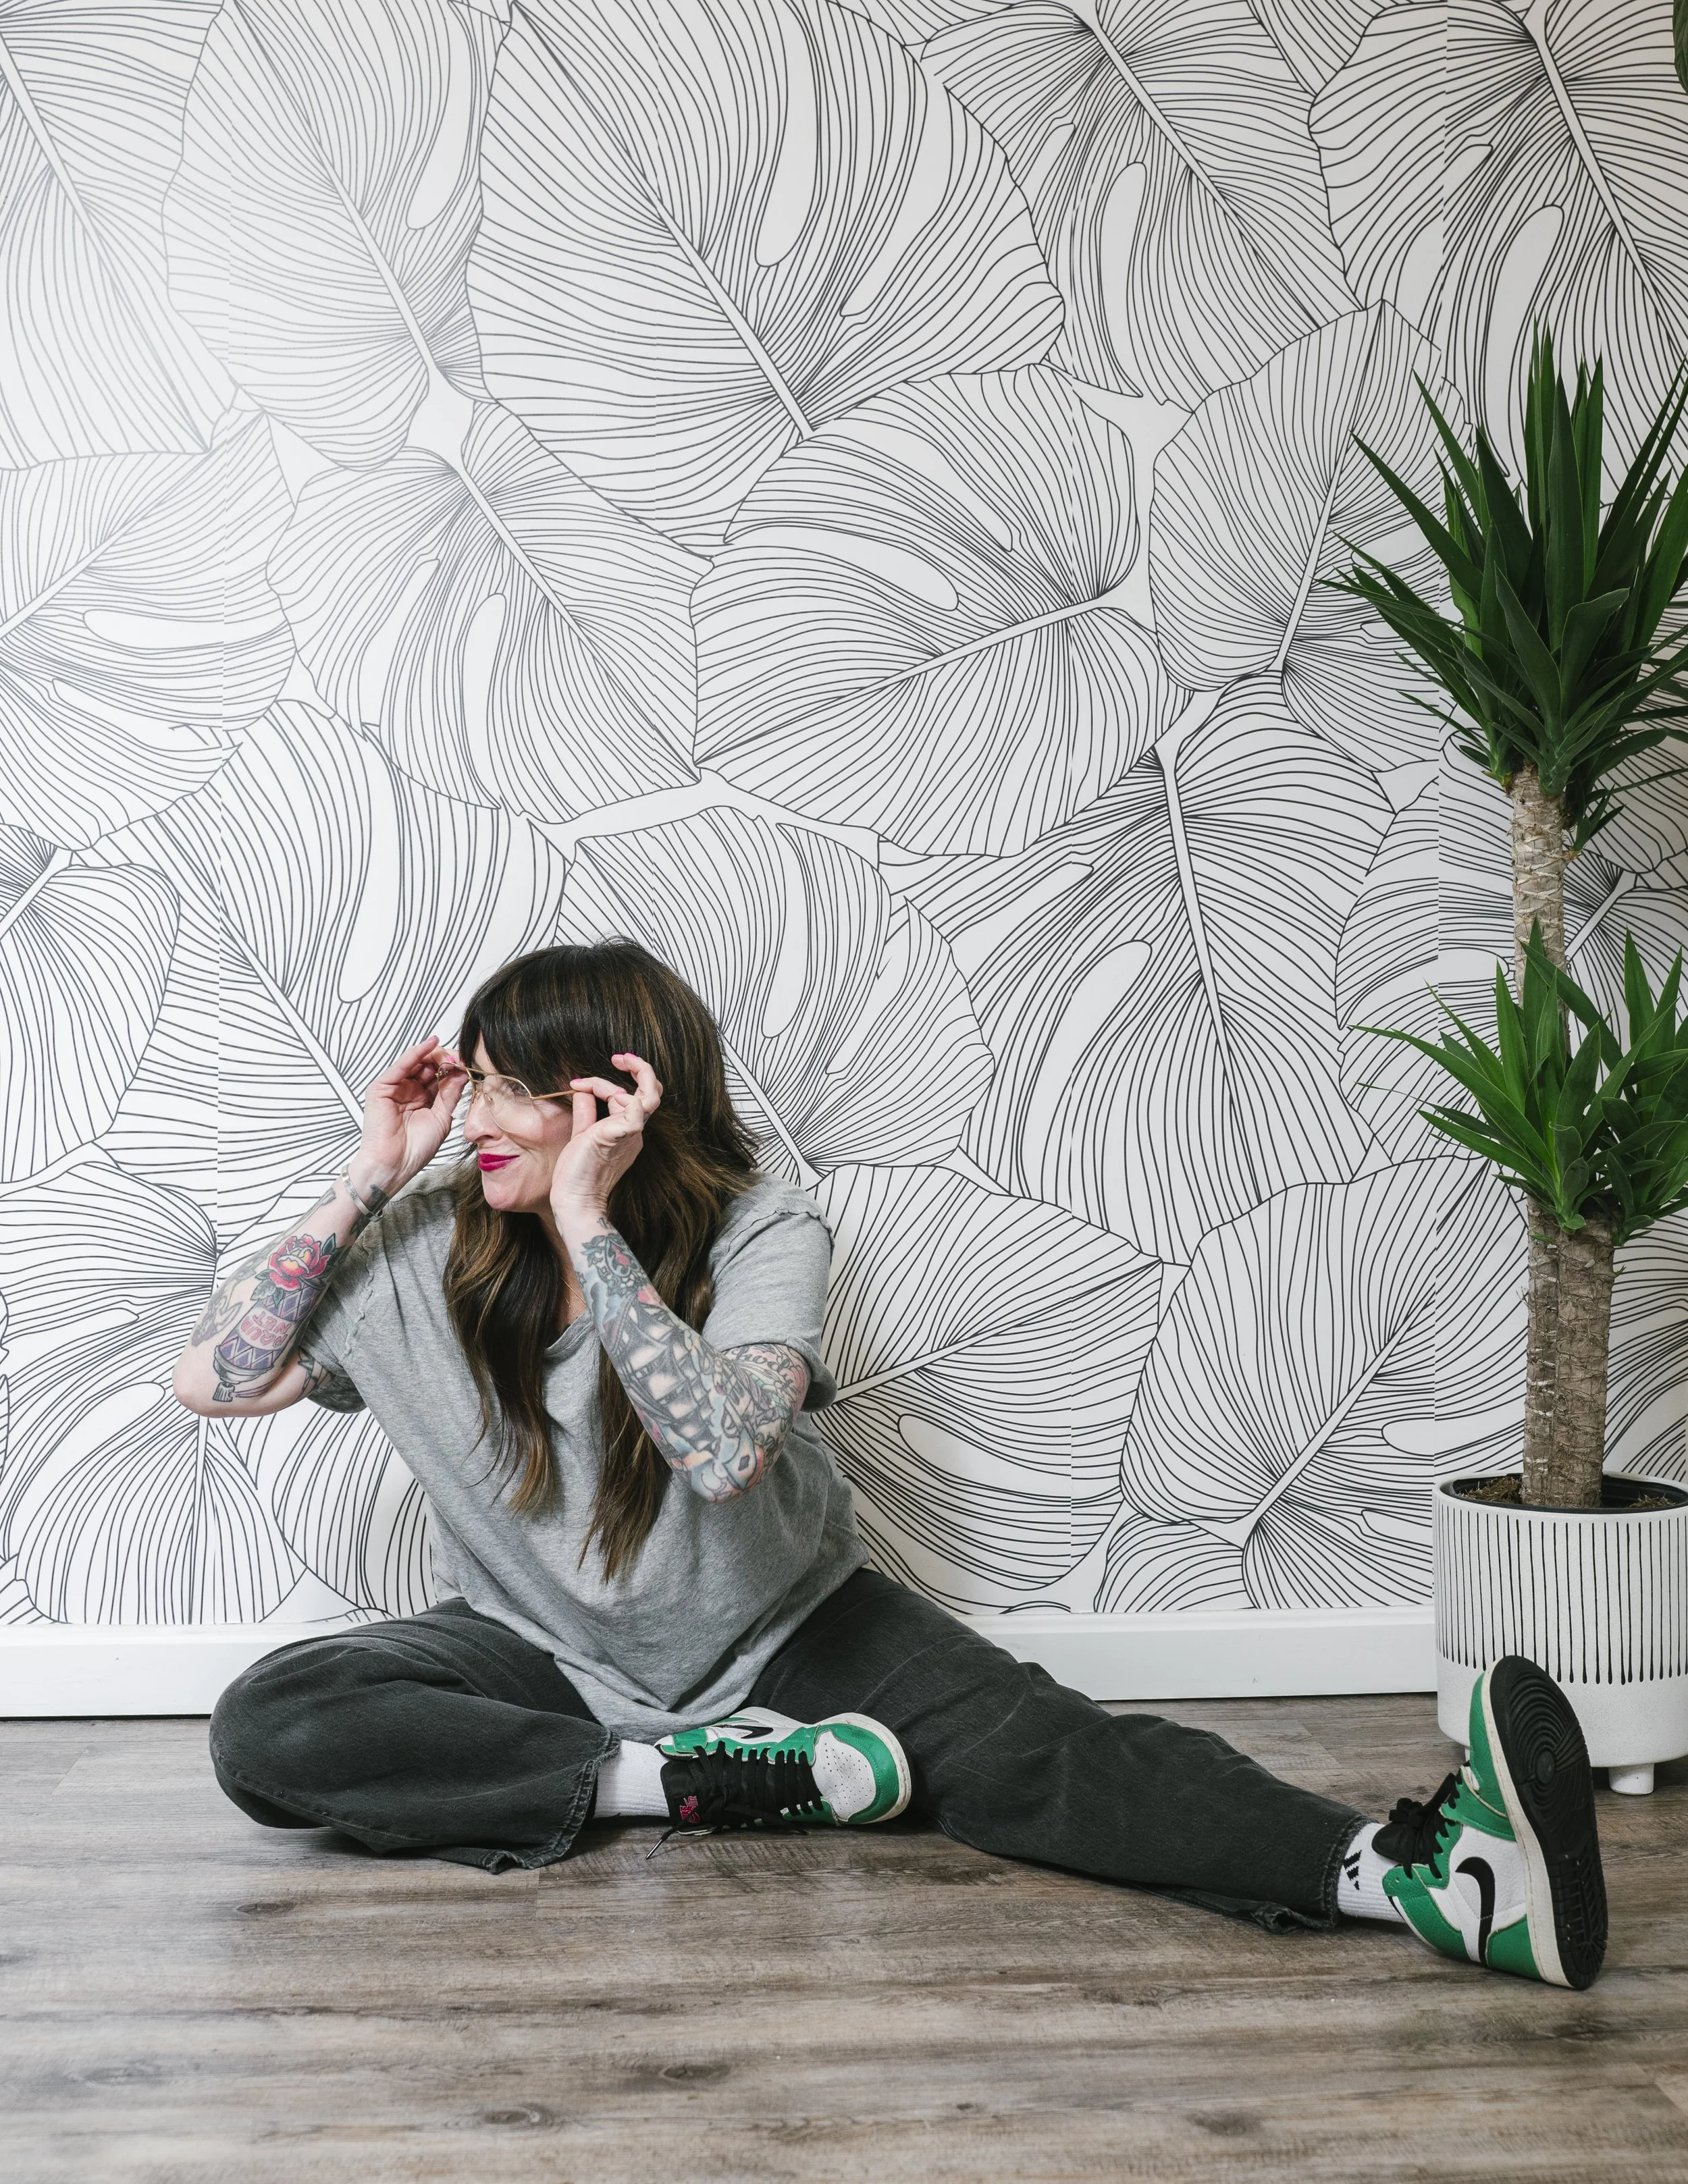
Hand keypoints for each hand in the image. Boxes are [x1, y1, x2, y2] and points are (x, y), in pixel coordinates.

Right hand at [356, 1037, 466, 1194]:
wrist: (395, 1164)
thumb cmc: (416, 1148)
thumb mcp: (442, 1117)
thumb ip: (450, 1093)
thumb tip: (462, 1071)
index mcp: (424, 1099)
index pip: (440, 1076)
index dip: (454, 1069)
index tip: (469, 1063)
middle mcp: (409, 1090)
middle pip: (429, 1066)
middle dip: (446, 1059)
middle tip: (462, 1056)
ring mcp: (395, 1087)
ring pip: (417, 1062)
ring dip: (435, 1055)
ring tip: (450, 1054)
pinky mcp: (381, 1087)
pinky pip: (401, 1065)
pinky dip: (416, 1053)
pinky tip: (431, 1044)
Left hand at [550, 1051, 661, 1222]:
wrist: (574, 1198)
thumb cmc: (576, 1173)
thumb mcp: (581, 1134)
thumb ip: (586, 1112)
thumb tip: (583, 1091)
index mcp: (626, 1131)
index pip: (629, 1097)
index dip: (605, 1084)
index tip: (579, 1083)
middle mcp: (634, 1131)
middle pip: (652, 1092)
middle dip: (641, 1068)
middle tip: (619, 1057)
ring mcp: (631, 1134)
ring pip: (646, 1095)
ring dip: (622, 1079)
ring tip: (598, 1075)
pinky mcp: (620, 1136)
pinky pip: (635, 1109)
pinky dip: (611, 1092)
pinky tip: (586, 1089)